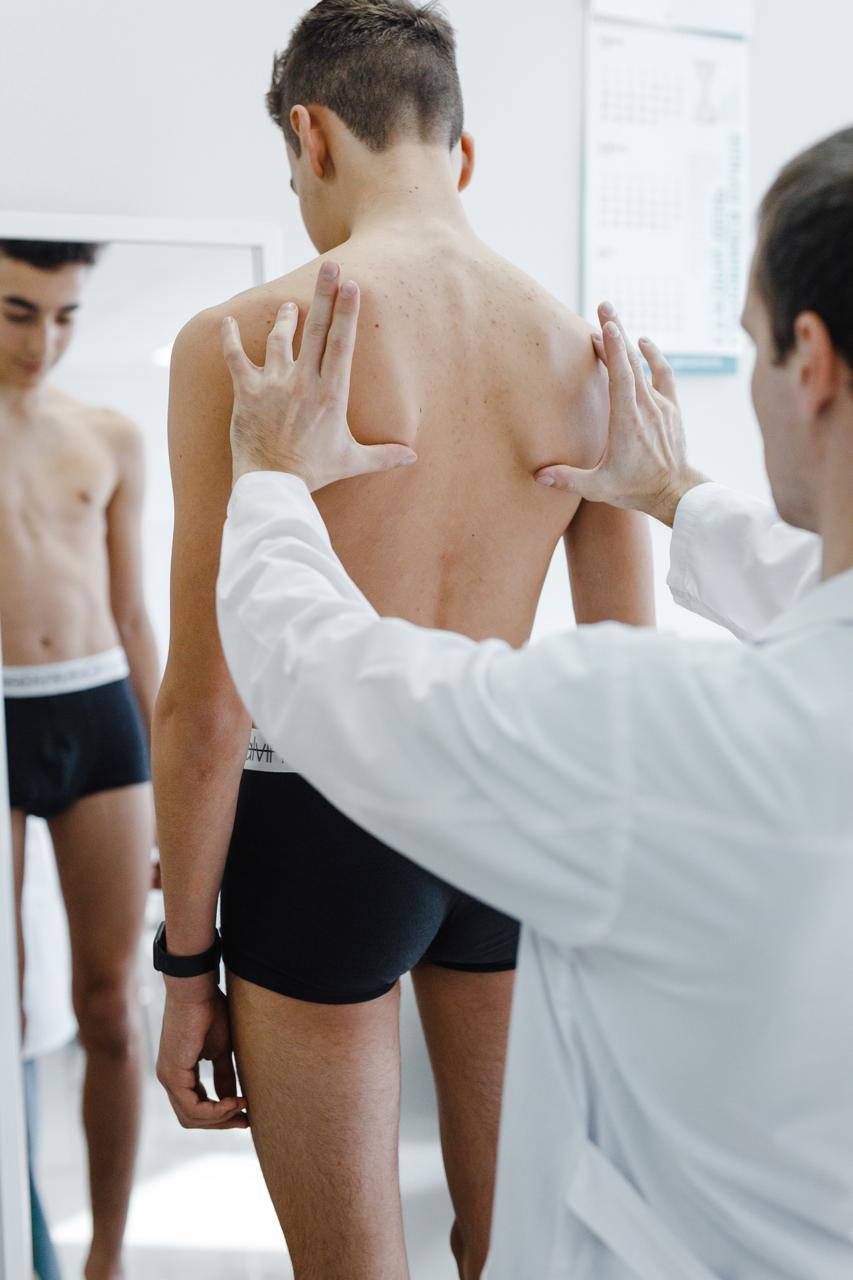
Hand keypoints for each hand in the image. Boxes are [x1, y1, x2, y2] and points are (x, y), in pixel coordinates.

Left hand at [156, 981, 248, 1129]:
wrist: (197, 990)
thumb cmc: (209, 1011)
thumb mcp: (221, 1050)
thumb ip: (224, 1075)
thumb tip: (232, 1098)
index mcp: (179, 1073)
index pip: (195, 1107)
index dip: (220, 1115)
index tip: (245, 1112)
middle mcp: (169, 1079)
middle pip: (192, 1118)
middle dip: (220, 1123)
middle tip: (246, 1120)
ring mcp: (168, 1078)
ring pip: (191, 1117)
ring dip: (220, 1118)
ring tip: (243, 1107)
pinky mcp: (173, 1074)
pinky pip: (193, 1107)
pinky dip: (215, 1110)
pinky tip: (233, 1102)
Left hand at [222, 260, 417, 491]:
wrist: (273, 484)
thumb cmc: (313, 472)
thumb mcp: (352, 461)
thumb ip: (383, 455)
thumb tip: (412, 456)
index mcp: (331, 393)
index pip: (342, 343)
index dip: (347, 312)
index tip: (351, 285)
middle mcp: (303, 382)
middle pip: (315, 329)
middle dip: (323, 294)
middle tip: (329, 266)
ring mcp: (273, 384)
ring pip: (279, 339)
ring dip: (285, 319)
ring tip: (291, 306)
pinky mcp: (246, 392)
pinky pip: (235, 357)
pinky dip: (229, 338)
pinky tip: (227, 322)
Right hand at [535, 303, 707, 525]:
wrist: (675, 492)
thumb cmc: (635, 489)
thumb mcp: (599, 487)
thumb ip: (568, 480)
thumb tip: (538, 476)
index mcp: (627, 422)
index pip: (621, 376)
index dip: (614, 348)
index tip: (605, 325)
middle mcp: (646, 408)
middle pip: (631, 362)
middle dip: (617, 333)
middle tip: (604, 307)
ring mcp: (661, 406)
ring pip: (644, 366)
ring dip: (628, 344)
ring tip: (612, 324)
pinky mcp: (671, 408)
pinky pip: (664, 374)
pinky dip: (653, 356)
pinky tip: (642, 342)